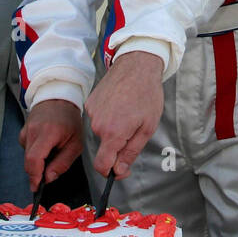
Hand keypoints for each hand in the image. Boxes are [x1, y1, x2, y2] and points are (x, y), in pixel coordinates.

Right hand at [20, 99, 83, 191]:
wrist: (59, 98)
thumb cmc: (70, 120)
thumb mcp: (75, 143)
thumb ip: (62, 163)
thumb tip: (48, 179)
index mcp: (48, 133)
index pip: (34, 159)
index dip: (34, 176)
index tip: (36, 187)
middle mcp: (33, 131)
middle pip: (29, 161)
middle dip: (38, 171)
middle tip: (51, 170)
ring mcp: (25, 130)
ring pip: (27, 156)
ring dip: (38, 161)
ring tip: (53, 150)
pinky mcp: (22, 131)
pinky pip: (26, 149)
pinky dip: (35, 152)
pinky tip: (45, 144)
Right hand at [86, 51, 164, 179]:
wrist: (137, 65)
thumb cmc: (146, 94)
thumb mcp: (147, 128)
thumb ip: (131, 152)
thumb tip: (119, 171)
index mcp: (113, 133)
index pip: (102, 165)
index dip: (111, 171)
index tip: (120, 168)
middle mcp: (98, 124)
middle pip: (105, 148)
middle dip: (118, 144)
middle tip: (135, 128)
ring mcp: (92, 112)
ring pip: (102, 132)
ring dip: (114, 129)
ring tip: (128, 112)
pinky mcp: (90, 102)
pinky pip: (98, 118)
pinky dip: (108, 116)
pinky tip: (120, 104)